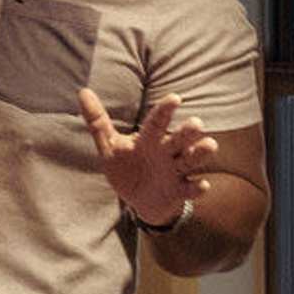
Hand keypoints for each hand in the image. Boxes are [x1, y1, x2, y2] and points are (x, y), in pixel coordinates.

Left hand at [79, 89, 219, 228]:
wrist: (143, 202)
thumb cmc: (127, 168)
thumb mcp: (110, 146)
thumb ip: (98, 121)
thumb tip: (83, 91)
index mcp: (149, 140)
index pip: (157, 123)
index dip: (165, 111)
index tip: (175, 98)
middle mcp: (166, 153)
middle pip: (179, 139)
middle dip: (188, 132)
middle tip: (197, 123)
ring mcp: (176, 172)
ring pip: (191, 159)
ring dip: (200, 153)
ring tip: (210, 145)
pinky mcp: (180, 192)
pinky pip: (191, 190)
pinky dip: (197, 188)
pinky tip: (202, 185)